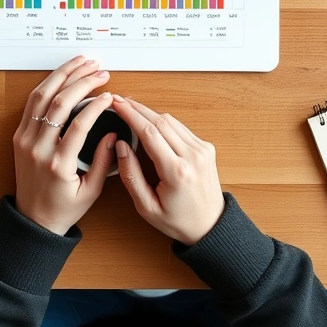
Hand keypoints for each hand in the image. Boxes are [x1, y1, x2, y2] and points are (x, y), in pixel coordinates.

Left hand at [13, 56, 117, 234]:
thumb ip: (103, 161)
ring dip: (62, 76)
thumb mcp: (91, 191)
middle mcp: (38, 149)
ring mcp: (25, 140)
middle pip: (59, 104)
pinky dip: (47, 85)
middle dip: (81, 82)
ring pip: (41, 97)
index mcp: (58, 165)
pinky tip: (62, 75)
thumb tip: (113, 133)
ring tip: (81, 63)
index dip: (96, 106)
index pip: (78, 125)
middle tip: (99, 71)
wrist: (32, 219)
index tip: (110, 96)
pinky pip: (32, 104)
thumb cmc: (63, 208)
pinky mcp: (19, 136)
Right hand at [112, 96, 224, 245]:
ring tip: (130, 108)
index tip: (116, 104)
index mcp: (176, 172)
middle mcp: (192, 156)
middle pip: (160, 121)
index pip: (149, 133)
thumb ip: (130, 176)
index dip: (130, 115)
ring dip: (149, 112)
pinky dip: (162, 121)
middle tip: (119, 101)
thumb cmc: (178, 221)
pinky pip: (180, 127)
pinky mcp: (206, 147)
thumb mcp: (146, 207)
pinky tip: (149, 120)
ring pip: (171, 120)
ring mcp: (202, 149)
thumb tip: (120, 146)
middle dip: (137, 108)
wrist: (211, 226)